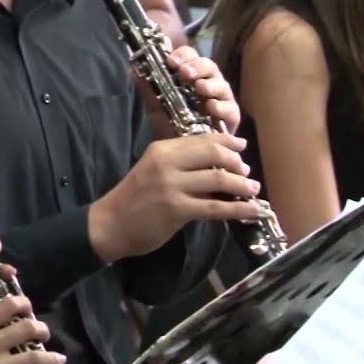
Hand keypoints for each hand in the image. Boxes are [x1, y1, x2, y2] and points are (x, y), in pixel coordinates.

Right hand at [89, 133, 262, 261]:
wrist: (110, 224)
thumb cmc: (132, 198)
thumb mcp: (152, 170)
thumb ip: (178, 164)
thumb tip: (215, 166)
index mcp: (161, 149)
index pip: (201, 139)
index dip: (226, 142)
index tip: (241, 146)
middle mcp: (167, 162)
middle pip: (213, 154)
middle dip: (237, 163)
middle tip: (247, 172)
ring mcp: (171, 186)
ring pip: (218, 179)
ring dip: (242, 185)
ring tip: (254, 190)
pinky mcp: (176, 209)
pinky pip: (215, 207)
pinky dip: (238, 209)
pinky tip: (251, 211)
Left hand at [134, 45, 240, 132]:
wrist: (183, 155)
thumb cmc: (172, 125)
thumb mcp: (155, 107)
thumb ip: (147, 89)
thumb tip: (132, 70)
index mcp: (191, 77)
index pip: (190, 57)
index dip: (183, 55)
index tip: (170, 61)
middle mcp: (208, 84)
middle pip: (208, 66)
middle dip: (197, 66)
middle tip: (185, 72)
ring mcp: (222, 100)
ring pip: (222, 85)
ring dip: (210, 84)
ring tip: (199, 87)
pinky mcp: (231, 118)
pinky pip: (230, 110)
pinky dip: (222, 107)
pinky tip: (211, 106)